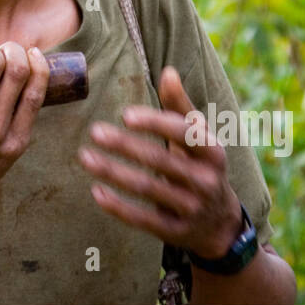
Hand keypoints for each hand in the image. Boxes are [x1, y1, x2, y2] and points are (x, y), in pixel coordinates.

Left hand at [77, 65, 243, 258]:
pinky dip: (118, 206)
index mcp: (213, 152)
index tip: (125, 114)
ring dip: (113, 172)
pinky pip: (143, 219)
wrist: (219, 223)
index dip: (156, 123)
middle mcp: (206, 181)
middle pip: (161, 160)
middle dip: (126, 146)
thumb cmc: (201, 166)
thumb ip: (180, 106)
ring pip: (148, 188)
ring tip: (85, 157)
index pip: (185, 134)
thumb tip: (168, 71)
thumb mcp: (199, 138)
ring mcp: (191, 209)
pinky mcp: (175, 232)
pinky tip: (96, 191)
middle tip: (95, 131)